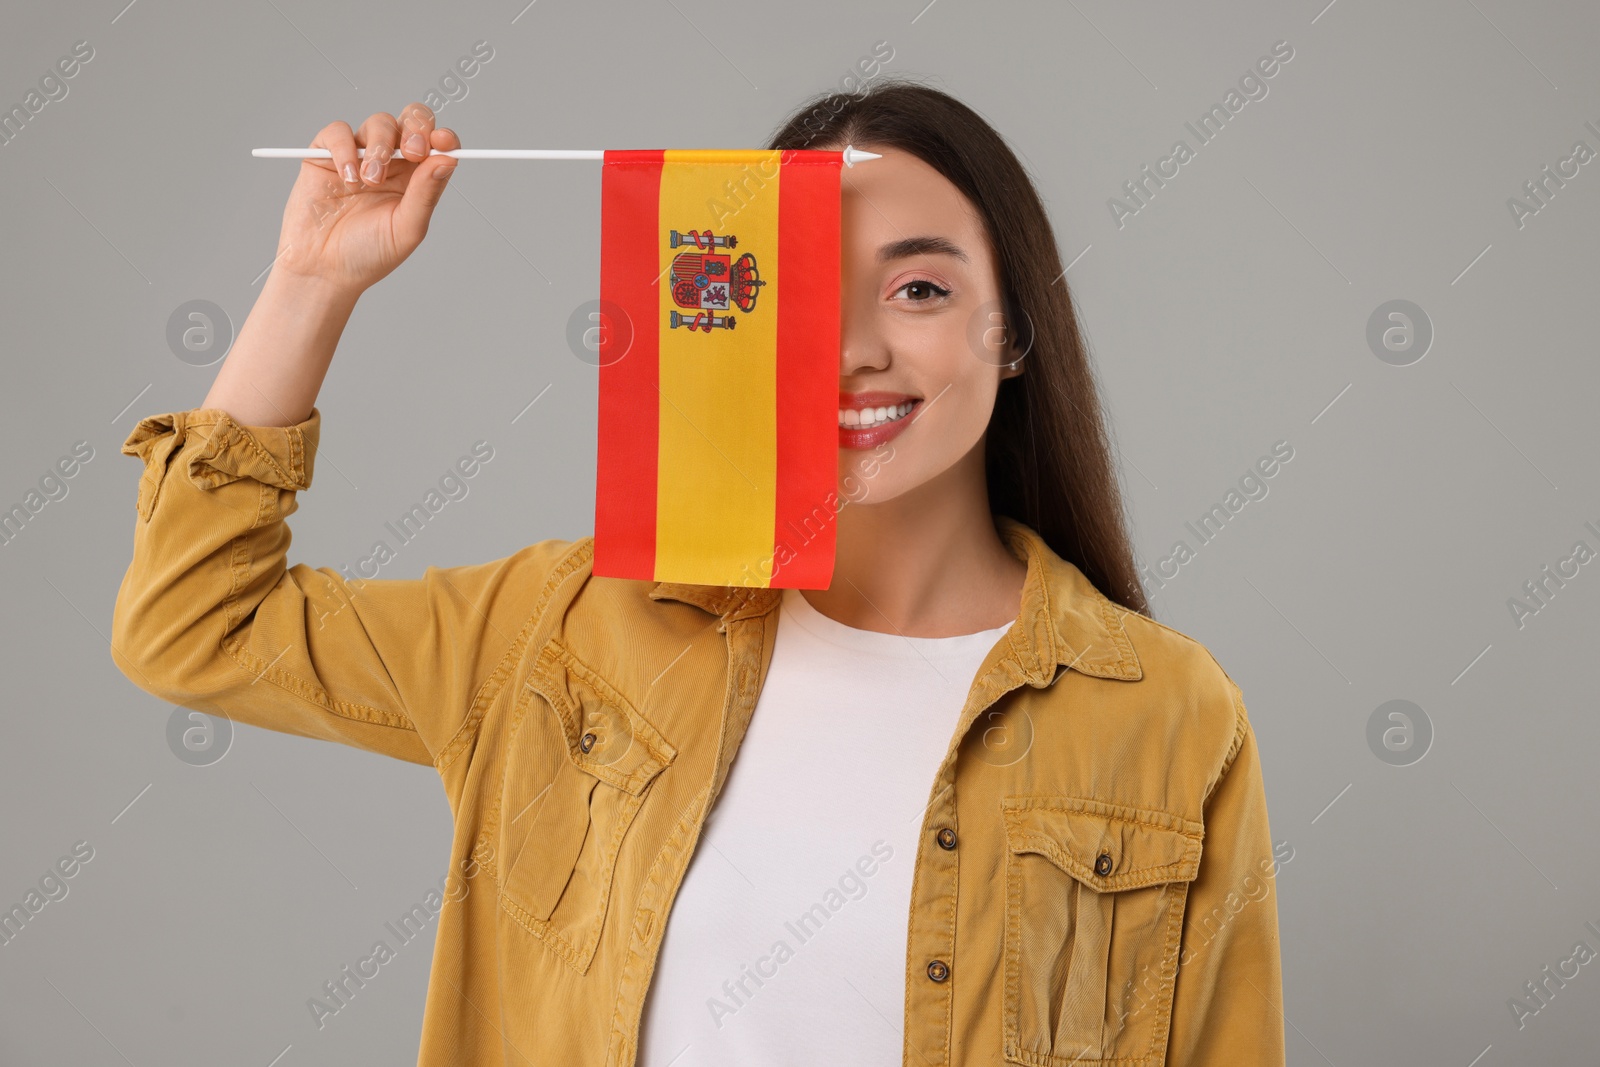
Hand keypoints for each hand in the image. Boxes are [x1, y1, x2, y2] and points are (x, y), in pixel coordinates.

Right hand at [270, 103, 458, 294]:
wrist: (323, 269)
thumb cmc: (368, 254)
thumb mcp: (406, 228)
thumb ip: (426, 193)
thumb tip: (448, 159)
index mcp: (417, 179)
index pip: (437, 145)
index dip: (444, 137)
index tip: (445, 142)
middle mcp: (392, 162)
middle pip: (412, 120)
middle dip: (416, 128)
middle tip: (412, 152)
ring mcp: (360, 155)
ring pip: (379, 122)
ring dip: (380, 148)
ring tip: (370, 182)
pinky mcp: (326, 154)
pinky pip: (339, 132)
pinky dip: (345, 149)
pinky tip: (347, 178)